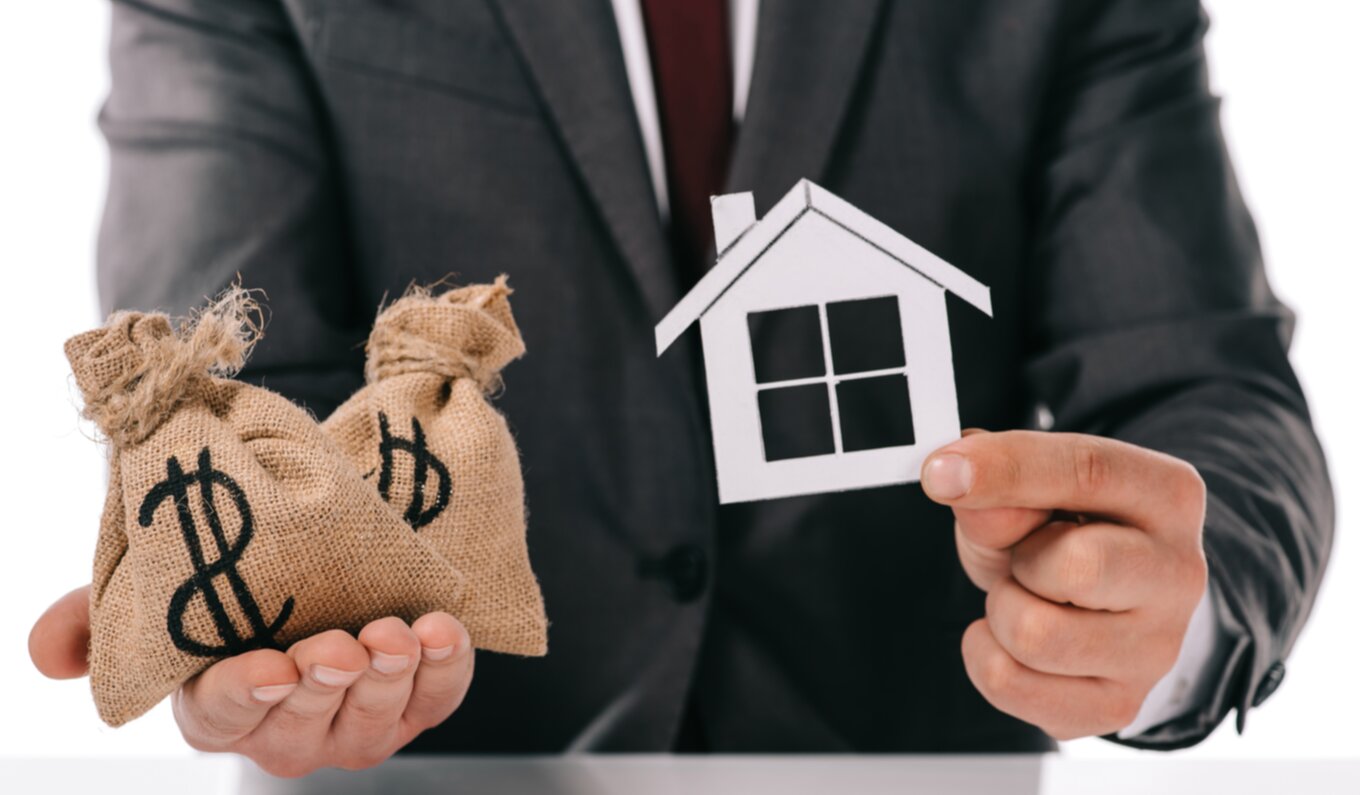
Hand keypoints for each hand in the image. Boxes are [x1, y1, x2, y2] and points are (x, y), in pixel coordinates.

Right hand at [30, 586, 473, 775]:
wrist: (329, 553)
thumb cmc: (239, 583)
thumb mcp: (166, 591)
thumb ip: (100, 619)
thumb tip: (52, 654)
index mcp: (220, 710)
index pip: (224, 715)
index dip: (246, 694)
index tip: (269, 667)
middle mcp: (289, 729)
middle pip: (305, 720)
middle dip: (324, 683)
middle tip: (340, 644)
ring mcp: (357, 722)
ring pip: (376, 716)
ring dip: (389, 676)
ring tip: (394, 634)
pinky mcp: (417, 701)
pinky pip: (438, 697)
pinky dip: (445, 666)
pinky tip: (441, 630)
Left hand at [921, 430, 1207, 739]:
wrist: (1095, 602)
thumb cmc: (1061, 532)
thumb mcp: (1028, 490)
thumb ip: (1000, 482)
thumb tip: (956, 485)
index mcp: (1168, 496)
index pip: (1088, 471)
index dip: (1005, 470)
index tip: (938, 473)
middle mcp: (1179, 575)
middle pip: (1075, 568)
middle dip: (1021, 560)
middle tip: (1025, 557)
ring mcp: (1156, 649)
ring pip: (1033, 636)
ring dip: (1001, 609)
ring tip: (1026, 596)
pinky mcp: (1117, 704)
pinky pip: (1010, 684)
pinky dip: (985, 656)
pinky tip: (1012, 640)